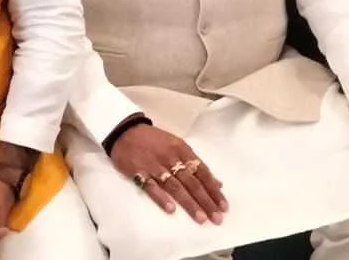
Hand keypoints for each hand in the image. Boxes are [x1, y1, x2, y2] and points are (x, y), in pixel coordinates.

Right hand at [108, 123, 226, 224]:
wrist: (125, 131)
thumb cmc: (154, 140)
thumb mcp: (177, 145)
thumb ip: (195, 164)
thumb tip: (217, 183)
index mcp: (182, 149)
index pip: (202, 172)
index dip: (213, 190)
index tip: (223, 206)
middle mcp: (171, 157)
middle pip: (191, 182)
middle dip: (206, 201)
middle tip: (216, 218)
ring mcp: (155, 165)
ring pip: (175, 186)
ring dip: (189, 203)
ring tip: (200, 218)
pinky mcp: (138, 172)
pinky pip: (151, 186)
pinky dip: (161, 198)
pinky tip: (171, 209)